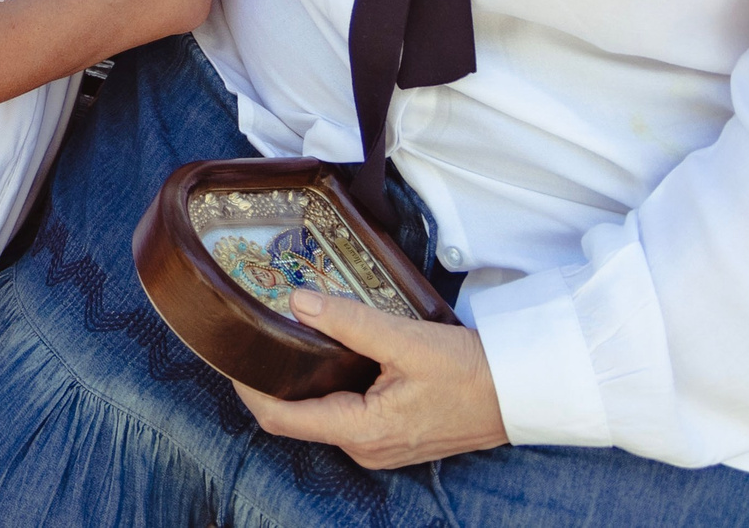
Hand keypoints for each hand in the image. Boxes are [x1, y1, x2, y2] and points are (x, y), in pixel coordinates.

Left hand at [233, 292, 508, 468]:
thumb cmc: (470, 372)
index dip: (246, 388)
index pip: (280, 419)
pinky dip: (324, 386)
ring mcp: (376, 446)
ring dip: (297, 380)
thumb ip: (349, 321)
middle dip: (267, 379)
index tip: (228, 352)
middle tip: (250, 332)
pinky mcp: (388, 435)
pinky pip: (341, 414)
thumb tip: (297, 302)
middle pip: (293, 417)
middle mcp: (363, 447)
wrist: (520, 393)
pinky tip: (322, 352)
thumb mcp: (406, 339)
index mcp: (361, 431)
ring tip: (280, 333)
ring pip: (317, 414)